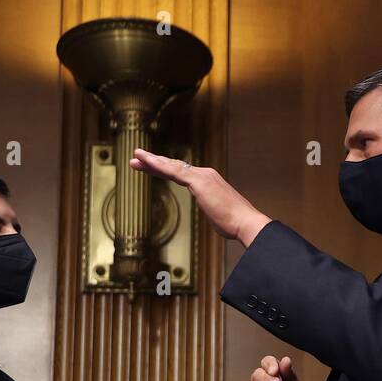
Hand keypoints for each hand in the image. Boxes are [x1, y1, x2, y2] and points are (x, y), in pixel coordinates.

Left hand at [128, 149, 271, 245]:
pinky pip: (174, 171)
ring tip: (135, 157)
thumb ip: (212, 210)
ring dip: (151, 161)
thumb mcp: (218, 215)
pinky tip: (147, 162)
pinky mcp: (199, 182)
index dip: (165, 169)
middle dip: (154, 162)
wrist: (246, 223)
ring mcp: (202, 176)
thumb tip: (213, 214)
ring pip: (171, 165)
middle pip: (174, 166)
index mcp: (209, 181)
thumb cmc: (235, 223)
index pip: (182, 173)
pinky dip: (158, 165)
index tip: (151, 168)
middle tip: (136, 159)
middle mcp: (205, 174)